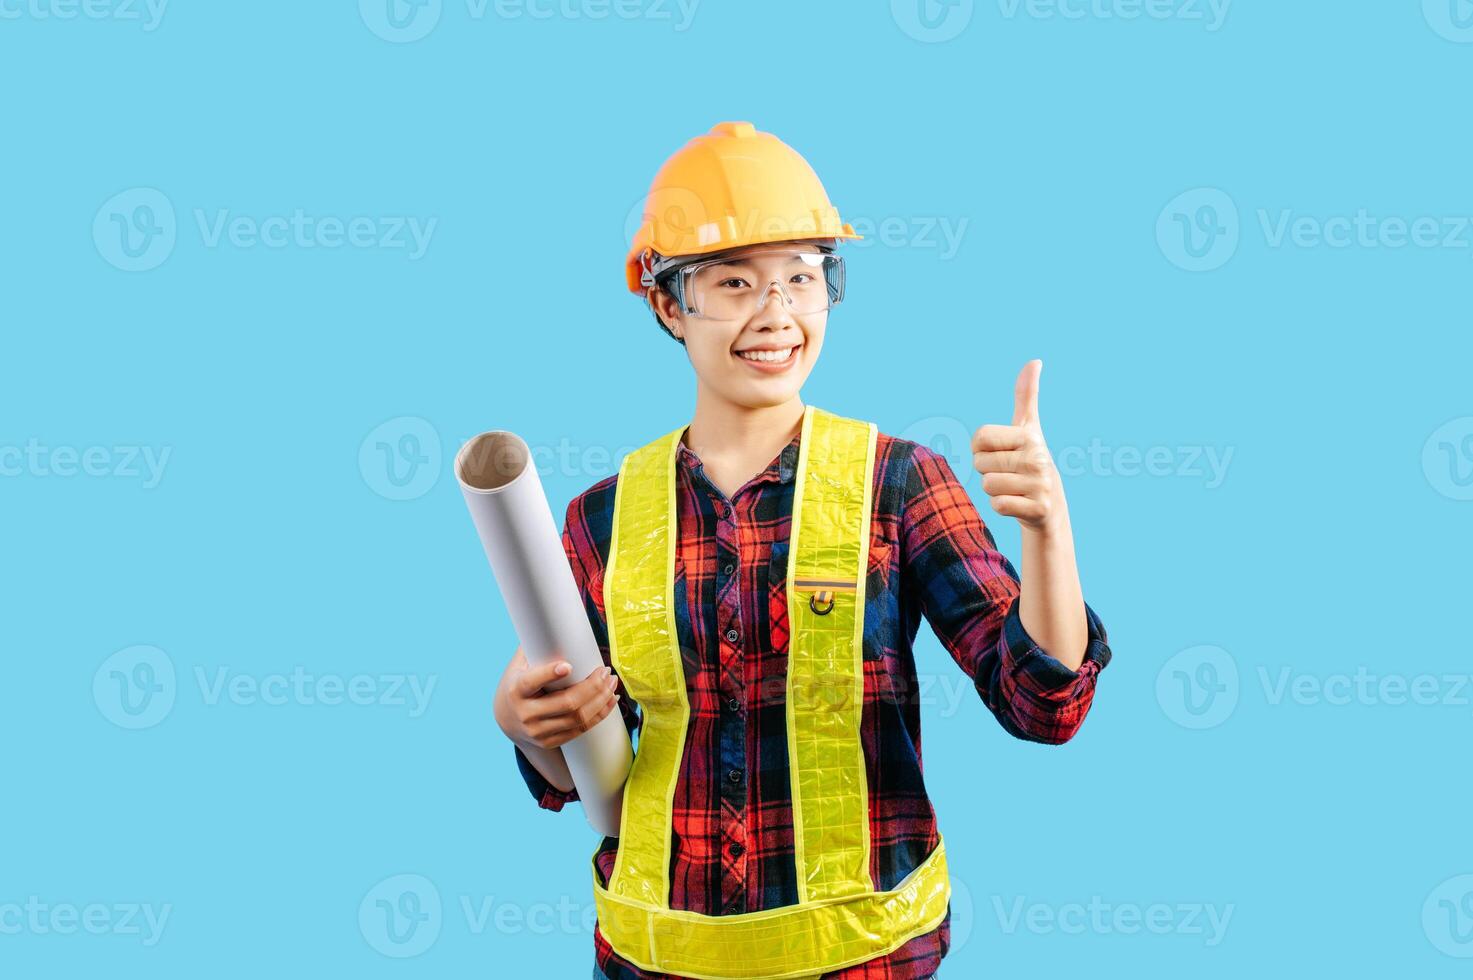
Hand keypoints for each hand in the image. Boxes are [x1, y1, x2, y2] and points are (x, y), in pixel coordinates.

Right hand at [493, 645, 621, 750]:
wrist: (506, 720)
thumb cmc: (517, 683)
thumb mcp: (518, 666)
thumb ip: (532, 647)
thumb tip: (550, 617)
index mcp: (516, 691)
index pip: (531, 682)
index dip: (549, 674)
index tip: (567, 665)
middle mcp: (526, 714)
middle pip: (567, 703)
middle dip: (592, 687)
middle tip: (606, 671)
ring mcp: (538, 731)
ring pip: (577, 718)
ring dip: (601, 700)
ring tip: (612, 683)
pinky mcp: (550, 741)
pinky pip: (580, 730)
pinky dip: (599, 715)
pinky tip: (610, 701)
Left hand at [971, 359, 1066, 533]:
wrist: (1050, 504)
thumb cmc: (1030, 460)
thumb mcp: (1028, 428)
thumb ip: (1027, 395)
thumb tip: (1035, 360)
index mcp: (1029, 436)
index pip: (979, 437)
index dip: (981, 448)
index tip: (1001, 453)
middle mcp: (1038, 458)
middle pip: (980, 462)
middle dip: (988, 470)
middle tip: (1009, 473)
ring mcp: (1040, 485)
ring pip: (987, 485)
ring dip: (995, 489)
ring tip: (1014, 488)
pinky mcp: (1039, 510)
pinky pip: (998, 505)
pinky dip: (1002, 506)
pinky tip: (1018, 503)